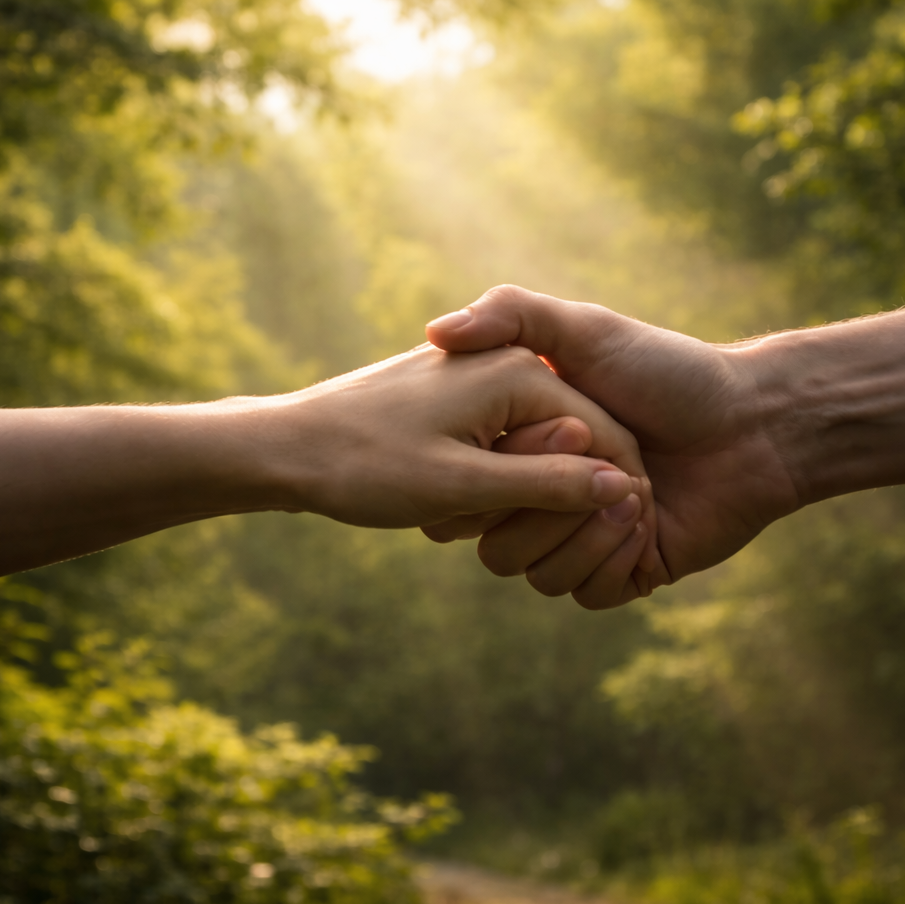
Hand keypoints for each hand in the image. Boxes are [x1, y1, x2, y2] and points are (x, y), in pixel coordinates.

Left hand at [277, 344, 662, 607]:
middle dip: (551, 494)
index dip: (611, 494)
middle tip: (499, 528)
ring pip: (536, 446)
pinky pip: (503, 441)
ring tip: (459, 516)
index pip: (604, 436)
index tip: (609, 542)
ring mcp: (482, 375)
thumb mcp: (462, 485)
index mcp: (520, 372)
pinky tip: (452, 505)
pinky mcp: (458, 395)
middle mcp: (508, 361)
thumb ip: (546, 483)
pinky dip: (491, 479)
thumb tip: (618, 486)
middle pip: (572, 440)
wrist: (286, 446)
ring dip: (515, 492)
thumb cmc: (367, 465)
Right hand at [424, 286, 804, 591]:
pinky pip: (586, 594)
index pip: (468, 487)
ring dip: (582, 537)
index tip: (545, 438)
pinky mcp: (625, 573)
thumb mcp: (586, 329)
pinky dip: (611, 563)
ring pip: (535, 575)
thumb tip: (436, 331)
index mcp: (525, 452)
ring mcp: (584, 539)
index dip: (496, 472)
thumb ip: (511, 314)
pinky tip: (646, 526)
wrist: (752, 424)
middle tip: (602, 470)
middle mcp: (547, 499)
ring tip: (633, 497)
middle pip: (493, 544)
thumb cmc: (668, 371)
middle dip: (544, 508)